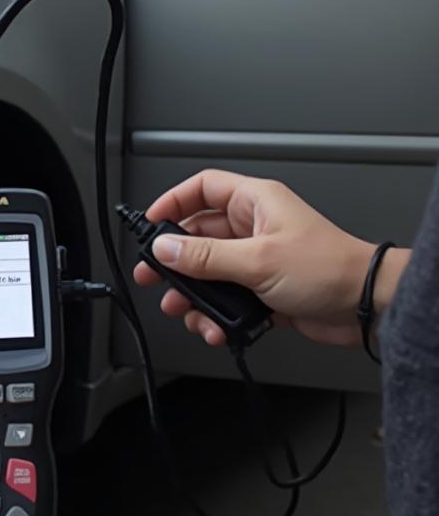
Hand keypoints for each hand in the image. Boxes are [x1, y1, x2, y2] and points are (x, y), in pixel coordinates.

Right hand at [133, 169, 408, 347]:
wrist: (365, 306)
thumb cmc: (330, 269)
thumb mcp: (257, 260)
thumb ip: (205, 256)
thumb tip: (165, 249)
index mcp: (255, 203)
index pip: (203, 188)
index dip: (173, 201)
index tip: (151, 223)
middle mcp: (254, 227)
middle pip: (198, 235)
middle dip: (174, 260)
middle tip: (153, 275)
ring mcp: (257, 258)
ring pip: (208, 272)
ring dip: (194, 294)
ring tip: (185, 310)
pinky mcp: (262, 289)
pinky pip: (225, 298)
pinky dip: (215, 314)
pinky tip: (216, 327)